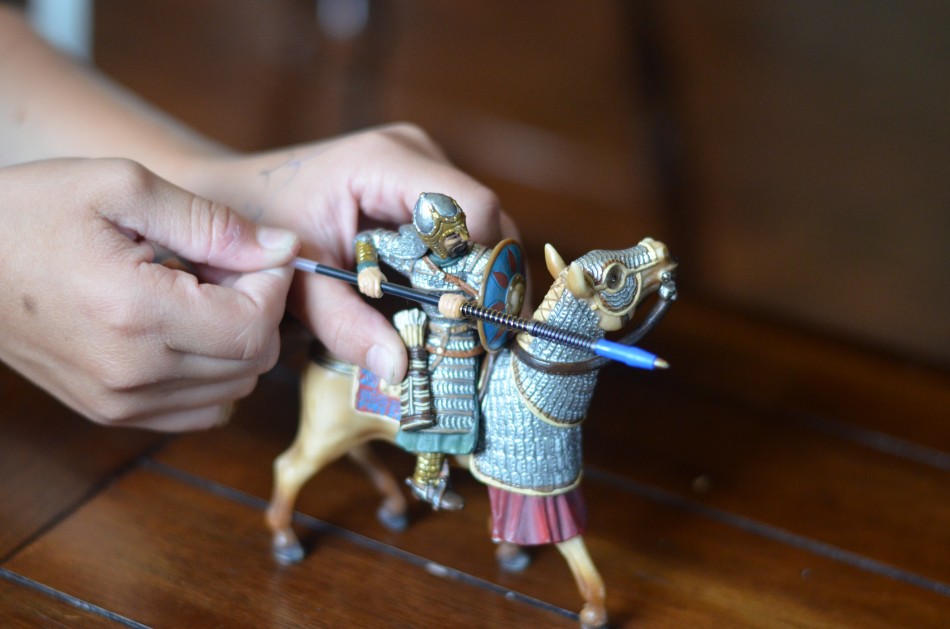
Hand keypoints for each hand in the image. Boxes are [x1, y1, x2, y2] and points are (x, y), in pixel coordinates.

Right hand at [0, 158, 298, 430]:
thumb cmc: (31, 213)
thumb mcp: (121, 187)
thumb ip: (211, 222)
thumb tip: (281, 249)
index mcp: (136, 314)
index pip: (255, 327)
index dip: (273, 285)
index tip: (258, 251)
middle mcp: (133, 373)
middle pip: (253, 362)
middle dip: (258, 308)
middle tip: (223, 265)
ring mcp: (120, 402)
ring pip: (235, 388)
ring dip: (237, 340)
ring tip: (197, 293)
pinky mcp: (112, 413)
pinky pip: (201, 409)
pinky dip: (214, 372)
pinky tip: (185, 328)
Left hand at [186, 124, 519, 382]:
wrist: (234, 197)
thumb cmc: (258, 226)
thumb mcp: (298, 282)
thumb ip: (344, 323)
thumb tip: (400, 369)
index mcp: (386, 163)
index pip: (473, 209)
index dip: (483, 266)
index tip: (470, 321)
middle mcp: (416, 158)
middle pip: (487, 225)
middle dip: (483, 285)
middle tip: (473, 340)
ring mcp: (423, 173)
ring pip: (480, 236)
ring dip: (472, 285)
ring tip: (456, 332)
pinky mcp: (421, 195)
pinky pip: (459, 239)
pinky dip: (455, 278)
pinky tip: (439, 312)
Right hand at [357, 267, 386, 298]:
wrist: (367, 267)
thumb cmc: (376, 273)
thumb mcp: (383, 277)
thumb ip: (385, 284)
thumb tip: (384, 291)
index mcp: (377, 279)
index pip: (377, 291)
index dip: (378, 295)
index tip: (379, 295)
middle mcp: (371, 280)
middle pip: (372, 293)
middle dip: (374, 295)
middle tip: (374, 294)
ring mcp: (365, 281)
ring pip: (367, 292)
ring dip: (369, 293)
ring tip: (370, 291)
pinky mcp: (360, 281)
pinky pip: (362, 290)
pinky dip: (364, 291)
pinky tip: (366, 289)